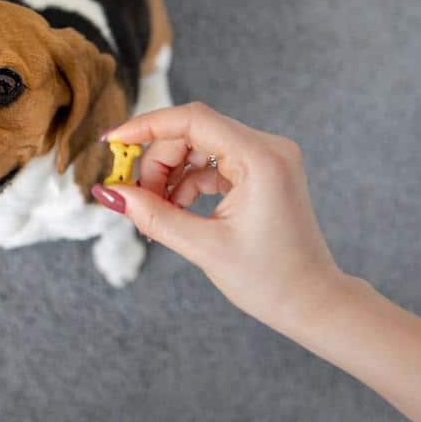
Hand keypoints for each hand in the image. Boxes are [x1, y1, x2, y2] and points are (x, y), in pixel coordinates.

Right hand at [92, 102, 350, 333]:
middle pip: (192, 132)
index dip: (146, 126)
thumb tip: (108, 193)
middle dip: (157, 164)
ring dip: (170, 175)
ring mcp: (267, 157)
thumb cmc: (269, 280)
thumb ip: (152, 214)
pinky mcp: (262, 171)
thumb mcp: (203, 247)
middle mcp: (267, 147)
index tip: (112, 141)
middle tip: (137, 202)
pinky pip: (213, 163)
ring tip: (156, 215)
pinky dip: (188, 183)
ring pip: (199, 147)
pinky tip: (175, 211)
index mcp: (260, 158)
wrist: (312, 302)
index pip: (193, 119)